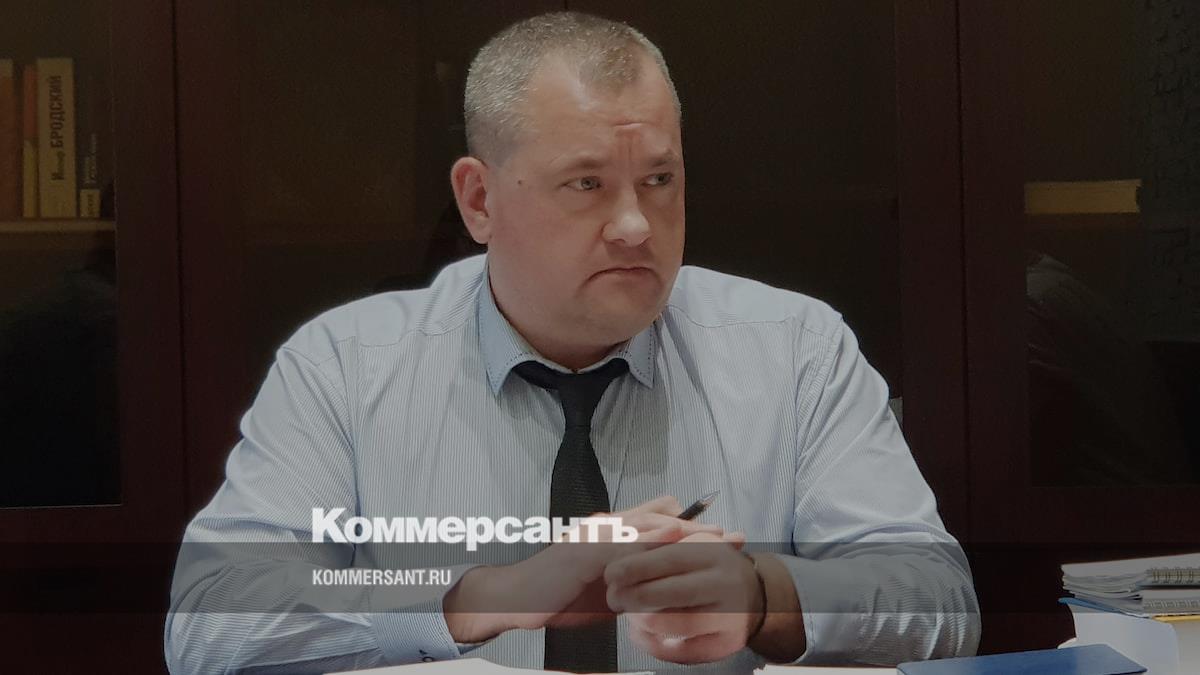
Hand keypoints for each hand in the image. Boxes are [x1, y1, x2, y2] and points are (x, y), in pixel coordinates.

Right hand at [443, 496, 734, 641]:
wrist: (518, 599)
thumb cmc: (559, 593)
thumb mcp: (604, 585)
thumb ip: (632, 577)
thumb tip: (661, 583)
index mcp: (611, 531)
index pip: (659, 520)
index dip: (694, 526)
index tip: (727, 537)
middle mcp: (606, 526)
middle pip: (662, 518)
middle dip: (701, 527)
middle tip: (734, 536)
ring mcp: (595, 535)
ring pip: (648, 526)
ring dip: (685, 531)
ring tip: (716, 537)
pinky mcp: (584, 550)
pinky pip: (624, 543)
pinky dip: (650, 540)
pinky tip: (673, 539)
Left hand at [603, 531, 763, 664]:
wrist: (754, 596)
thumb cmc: (711, 568)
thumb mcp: (693, 544)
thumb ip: (661, 544)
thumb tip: (623, 552)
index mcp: (713, 553)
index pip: (670, 558)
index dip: (635, 566)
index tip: (611, 572)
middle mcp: (724, 584)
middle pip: (672, 592)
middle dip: (634, 596)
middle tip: (613, 595)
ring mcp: (729, 617)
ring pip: (678, 624)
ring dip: (643, 621)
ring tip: (628, 613)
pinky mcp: (725, 644)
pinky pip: (685, 652)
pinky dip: (656, 645)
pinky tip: (640, 633)